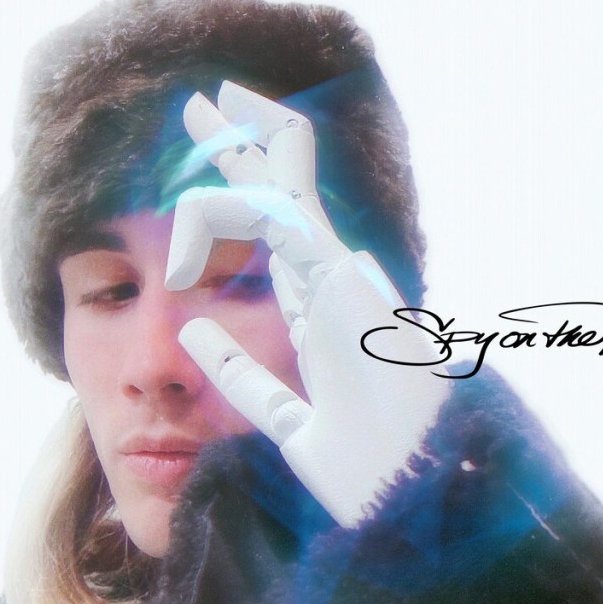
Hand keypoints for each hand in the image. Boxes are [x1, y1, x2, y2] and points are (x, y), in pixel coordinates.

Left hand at [166, 82, 449, 527]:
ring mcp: (337, 280)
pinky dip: (238, 201)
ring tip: (204, 110)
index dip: (237, 194)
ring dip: (240, 146)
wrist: (411, 502)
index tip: (195, 174)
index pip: (270, 233)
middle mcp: (327, 284)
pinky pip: (282, 222)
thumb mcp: (280, 417)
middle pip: (275, 195)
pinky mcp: (339, 287)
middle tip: (203, 102)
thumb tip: (192, 330)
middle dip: (239, 143)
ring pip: (282, 190)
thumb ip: (241, 373)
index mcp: (316, 309)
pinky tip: (205, 181)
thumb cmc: (361, 470)